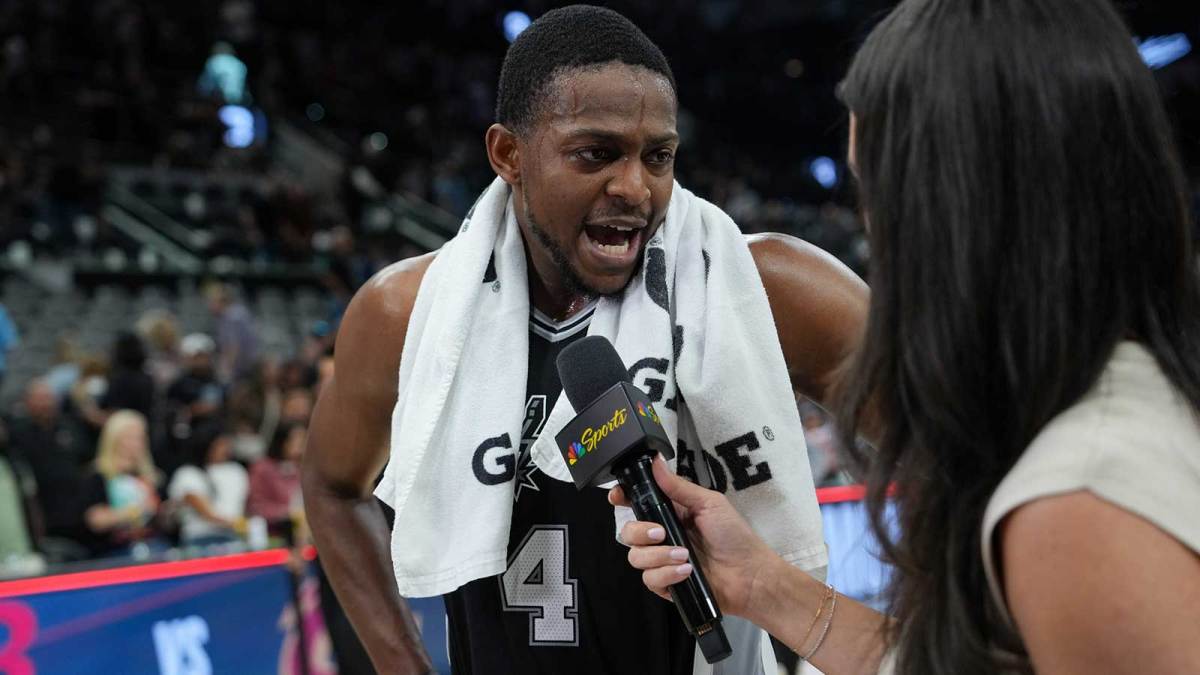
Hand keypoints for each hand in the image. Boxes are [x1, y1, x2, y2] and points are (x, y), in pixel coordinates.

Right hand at [608, 455, 779, 617]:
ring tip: (684, 556)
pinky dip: (666, 575)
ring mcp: (663, 562)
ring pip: (636, 557)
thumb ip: (679, 487)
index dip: (623, 499)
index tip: (617, 497)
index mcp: (671, 513)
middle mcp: (663, 537)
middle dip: (639, 532)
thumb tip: (654, 461)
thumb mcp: (709, 504)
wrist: (751, 575)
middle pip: (629, 532)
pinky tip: (686, 572)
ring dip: (658, 556)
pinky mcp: (667, 585)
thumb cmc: (734, 536)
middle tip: (661, 533)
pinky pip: (650, 580)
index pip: (637, 503)